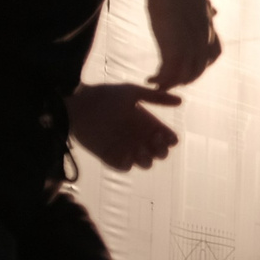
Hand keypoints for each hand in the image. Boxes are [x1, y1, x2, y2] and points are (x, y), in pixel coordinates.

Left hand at [66, 83, 181, 170]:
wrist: (79, 106)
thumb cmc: (105, 97)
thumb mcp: (132, 93)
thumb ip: (156, 97)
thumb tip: (181, 101)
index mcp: (145, 123)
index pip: (165, 136)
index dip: (169, 139)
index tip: (166, 136)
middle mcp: (137, 137)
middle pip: (158, 152)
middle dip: (161, 151)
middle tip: (155, 143)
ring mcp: (125, 147)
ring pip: (144, 162)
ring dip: (146, 159)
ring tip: (140, 151)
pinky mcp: (109, 156)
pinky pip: (124, 167)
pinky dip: (128, 164)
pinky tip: (127, 156)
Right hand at [145, 0, 220, 88]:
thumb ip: (207, 6)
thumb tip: (215, 11)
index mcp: (209, 31)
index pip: (213, 54)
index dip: (203, 62)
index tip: (191, 64)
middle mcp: (203, 44)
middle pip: (198, 69)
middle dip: (186, 77)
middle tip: (172, 80)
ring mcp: (191, 50)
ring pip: (184, 76)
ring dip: (172, 82)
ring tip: (158, 84)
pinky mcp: (175, 52)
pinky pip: (169, 74)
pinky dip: (160, 80)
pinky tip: (150, 80)